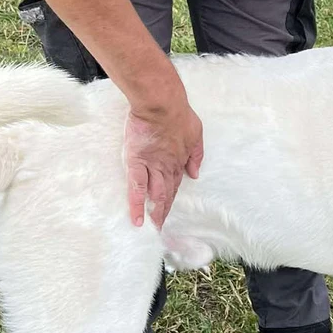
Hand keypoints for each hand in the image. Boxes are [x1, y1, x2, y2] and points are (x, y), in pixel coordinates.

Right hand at [124, 96, 202, 228]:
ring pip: (154, 194)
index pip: (175, 185)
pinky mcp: (137, 161)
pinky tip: (137, 218)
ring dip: (154, 213)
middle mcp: (167, 167)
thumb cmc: (180, 115)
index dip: (171, 200)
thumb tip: (194, 174)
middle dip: (163, 212)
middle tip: (160, 228)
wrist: (163, 104)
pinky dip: (137, 204)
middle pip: (166, 194)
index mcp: (179, 161)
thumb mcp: (196, 133)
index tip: (167, 211)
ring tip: (152, 228)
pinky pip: (136, 186)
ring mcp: (152, 166)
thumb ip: (195, 155)